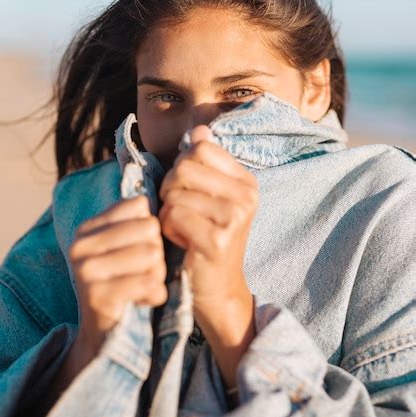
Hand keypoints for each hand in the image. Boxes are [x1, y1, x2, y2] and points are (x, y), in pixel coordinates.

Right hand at [69, 195, 167, 355]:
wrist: (105, 336)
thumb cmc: (125, 282)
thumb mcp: (127, 248)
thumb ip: (140, 222)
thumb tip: (170, 198)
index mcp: (88, 227)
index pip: (140, 205)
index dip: (151, 228)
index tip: (141, 248)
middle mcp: (81, 245)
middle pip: (149, 228)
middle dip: (158, 251)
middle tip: (146, 271)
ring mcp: (86, 270)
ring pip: (152, 255)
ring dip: (158, 274)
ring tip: (145, 285)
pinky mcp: (98, 296)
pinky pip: (148, 283)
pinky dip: (156, 294)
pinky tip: (145, 300)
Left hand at [158, 125, 258, 392]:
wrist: (217, 287)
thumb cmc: (206, 236)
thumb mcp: (209, 196)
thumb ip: (204, 162)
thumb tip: (200, 129)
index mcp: (246, 181)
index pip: (200, 148)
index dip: (182, 166)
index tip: (189, 190)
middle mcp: (247, 196)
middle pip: (183, 167)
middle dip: (170, 188)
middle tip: (180, 211)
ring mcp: (235, 218)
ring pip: (175, 193)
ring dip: (168, 213)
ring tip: (183, 229)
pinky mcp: (218, 240)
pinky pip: (173, 216)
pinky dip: (168, 229)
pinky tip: (182, 242)